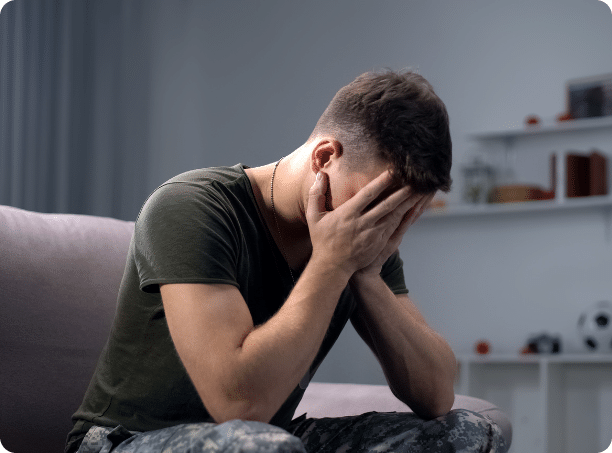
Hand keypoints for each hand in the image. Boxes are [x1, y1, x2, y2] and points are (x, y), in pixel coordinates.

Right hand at [306, 169, 423, 277]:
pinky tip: (414, 208)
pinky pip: (395, 226)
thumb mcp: (315, 217)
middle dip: (402, 192)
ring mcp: (373, 234)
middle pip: (387, 205)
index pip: (368, 194)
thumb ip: (316, 194)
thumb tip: (320, 174)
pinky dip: (405, 216)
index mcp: (348, 214)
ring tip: (420, 191)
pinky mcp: (379, 243)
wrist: (332, 267)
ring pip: (394, 216)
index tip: (392, 171)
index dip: (381, 182)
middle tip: (416, 180)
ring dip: (408, 203)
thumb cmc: (322, 240)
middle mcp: (363, 224)